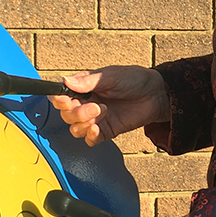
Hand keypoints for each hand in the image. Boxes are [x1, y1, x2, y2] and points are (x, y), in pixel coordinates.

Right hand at [50, 65, 169, 146]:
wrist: (156, 95)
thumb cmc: (134, 80)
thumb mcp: (110, 76)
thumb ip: (87, 81)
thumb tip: (65, 81)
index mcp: (83, 88)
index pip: (60, 96)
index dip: (59, 100)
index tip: (65, 99)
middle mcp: (85, 104)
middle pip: (66, 115)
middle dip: (77, 113)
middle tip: (95, 106)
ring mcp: (95, 119)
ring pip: (75, 129)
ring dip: (85, 123)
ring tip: (103, 112)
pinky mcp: (105, 131)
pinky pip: (90, 140)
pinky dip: (90, 136)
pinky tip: (97, 128)